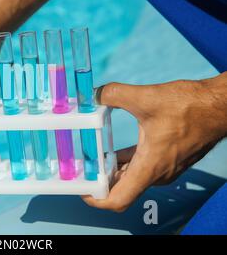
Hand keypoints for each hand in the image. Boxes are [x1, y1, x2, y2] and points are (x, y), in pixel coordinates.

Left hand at [82, 73, 226, 211]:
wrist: (219, 106)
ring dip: (111, 172)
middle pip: (122, 189)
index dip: (96, 199)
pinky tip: (112, 151)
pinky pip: (140, 168)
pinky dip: (124, 163)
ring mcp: (165, 168)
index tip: (82, 189)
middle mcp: (158, 173)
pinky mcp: (168, 159)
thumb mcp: (146, 97)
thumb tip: (94, 94)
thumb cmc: (191, 107)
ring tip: (90, 160)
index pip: (119, 199)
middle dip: (99, 182)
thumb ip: (113, 94)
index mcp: (150, 166)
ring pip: (131, 177)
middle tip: (80, 169)